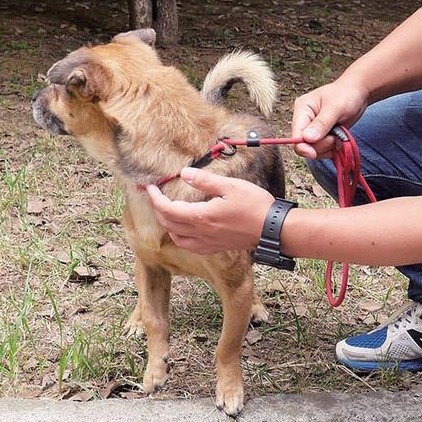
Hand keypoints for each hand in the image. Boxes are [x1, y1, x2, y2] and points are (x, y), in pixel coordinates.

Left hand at [144, 168, 276, 253]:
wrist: (273, 229)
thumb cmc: (255, 205)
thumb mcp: (230, 186)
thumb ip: (205, 181)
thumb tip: (184, 174)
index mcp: (202, 216)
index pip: (168, 209)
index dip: (155, 198)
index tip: (149, 187)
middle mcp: (201, 233)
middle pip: (169, 224)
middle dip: (158, 209)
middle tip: (155, 195)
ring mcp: (208, 242)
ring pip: (177, 237)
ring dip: (167, 224)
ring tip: (167, 210)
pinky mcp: (215, 247)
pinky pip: (189, 245)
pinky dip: (180, 236)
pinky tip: (183, 229)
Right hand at [290, 79, 369, 159]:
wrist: (357, 93)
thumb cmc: (346, 94)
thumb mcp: (335, 107)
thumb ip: (322, 123)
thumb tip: (308, 138)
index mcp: (302, 110)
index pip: (295, 134)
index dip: (302, 147)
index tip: (314, 153)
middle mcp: (305, 121)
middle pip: (304, 145)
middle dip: (321, 145)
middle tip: (334, 137)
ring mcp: (313, 130)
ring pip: (314, 150)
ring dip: (328, 147)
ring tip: (338, 135)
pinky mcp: (322, 136)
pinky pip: (323, 151)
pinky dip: (332, 149)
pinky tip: (338, 139)